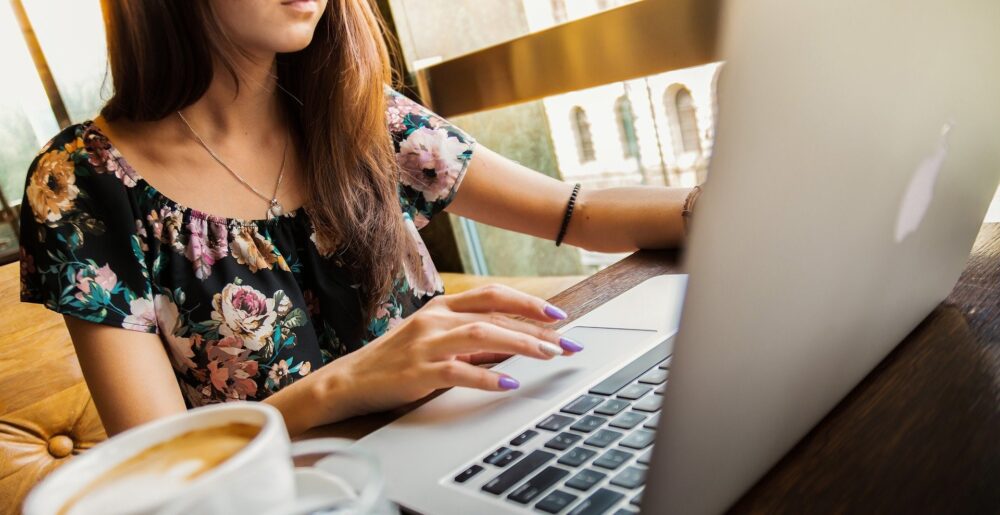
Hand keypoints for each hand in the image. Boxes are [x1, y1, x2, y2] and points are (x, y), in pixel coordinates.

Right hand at [311, 284, 583, 421]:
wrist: (349, 381)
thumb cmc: (396, 361)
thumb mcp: (434, 340)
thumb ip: (470, 338)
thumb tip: (515, 342)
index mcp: (441, 307)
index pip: (492, 295)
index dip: (527, 302)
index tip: (558, 316)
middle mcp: (435, 319)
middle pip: (494, 315)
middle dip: (536, 328)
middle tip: (567, 343)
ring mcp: (425, 344)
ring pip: (481, 335)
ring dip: (520, 344)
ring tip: (548, 356)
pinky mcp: (417, 372)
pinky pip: (458, 371)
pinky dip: (487, 376)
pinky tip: (508, 383)